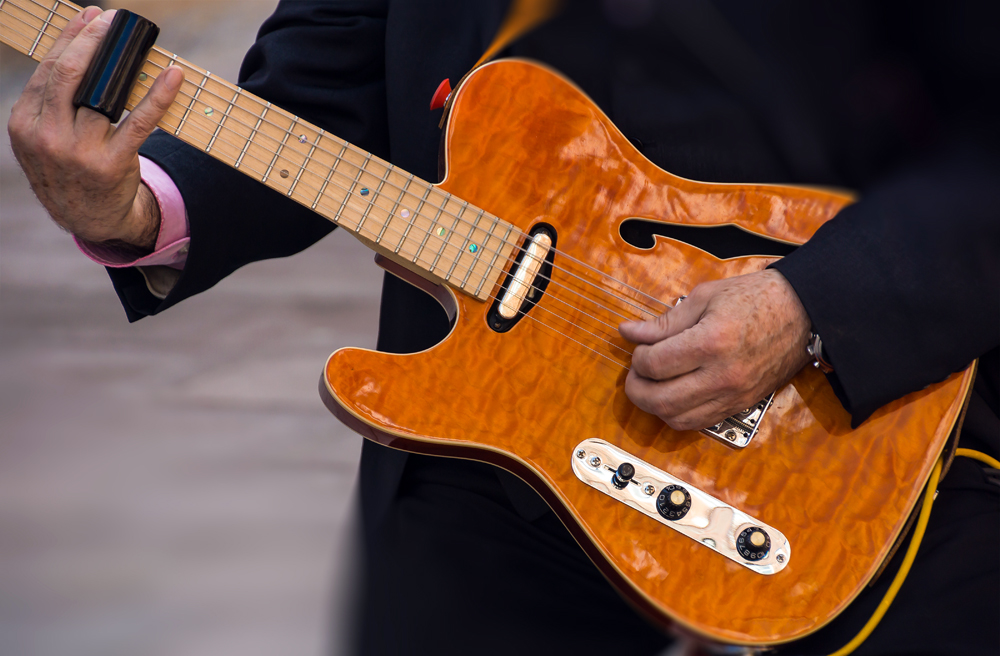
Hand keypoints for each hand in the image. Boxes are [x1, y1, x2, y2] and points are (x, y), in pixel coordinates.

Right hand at [7, 7, 183, 249]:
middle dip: (92, 40)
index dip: (70, 38)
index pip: (48, 70)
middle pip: (69, 75)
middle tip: (112, 20)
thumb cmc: (69, 170)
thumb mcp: (42, 138)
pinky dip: (158, 97)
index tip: (91, 16)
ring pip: (101, 95)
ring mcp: (79, 152)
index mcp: (25, 124)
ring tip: (136, 43)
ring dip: (123, 64)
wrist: (89, 219)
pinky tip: (173, 77)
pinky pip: (139, 122)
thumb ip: (51, 103)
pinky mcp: (112, 164)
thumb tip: (79, 52)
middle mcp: (47, 137)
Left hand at [619, 269, 811, 430]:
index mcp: (712, 342)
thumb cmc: (757, 298)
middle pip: (661, 400)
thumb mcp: (705, 297)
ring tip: (652, 385)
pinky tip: (673, 395)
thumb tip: (630, 332)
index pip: (655, 365)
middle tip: (635, 374)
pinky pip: (699, 423)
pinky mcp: (741, 404)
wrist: (804, 312)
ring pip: (677, 419)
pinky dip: (678, 414)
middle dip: (637, 389)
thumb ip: (665, 322)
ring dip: (655, 406)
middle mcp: (723, 375)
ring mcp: (734, 394)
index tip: (639, 348)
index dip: (638, 359)